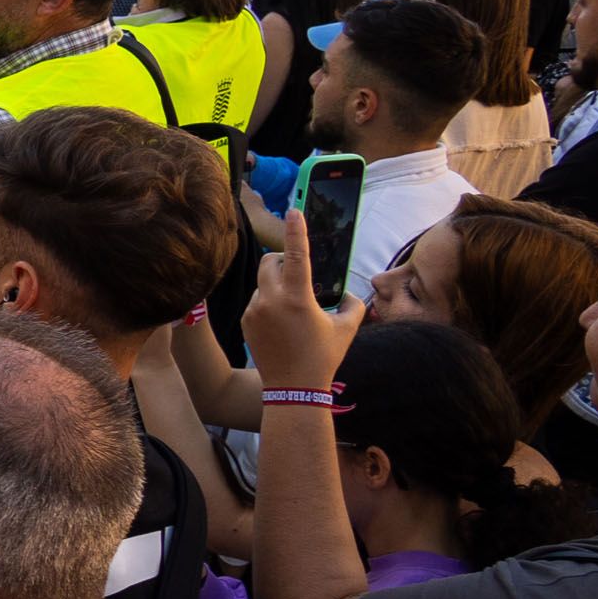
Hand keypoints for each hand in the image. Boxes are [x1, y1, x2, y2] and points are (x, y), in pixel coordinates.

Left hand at [245, 201, 366, 386]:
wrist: (293, 388)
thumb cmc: (323, 357)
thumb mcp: (347, 328)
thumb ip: (352, 303)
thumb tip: (346, 291)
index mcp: (297, 298)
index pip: (296, 255)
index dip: (296, 231)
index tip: (295, 210)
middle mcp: (271, 300)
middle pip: (269, 261)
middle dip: (281, 260)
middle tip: (296, 272)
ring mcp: (254, 310)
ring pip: (262, 282)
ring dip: (276, 285)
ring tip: (293, 309)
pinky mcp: (245, 321)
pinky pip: (256, 300)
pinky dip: (268, 302)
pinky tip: (281, 323)